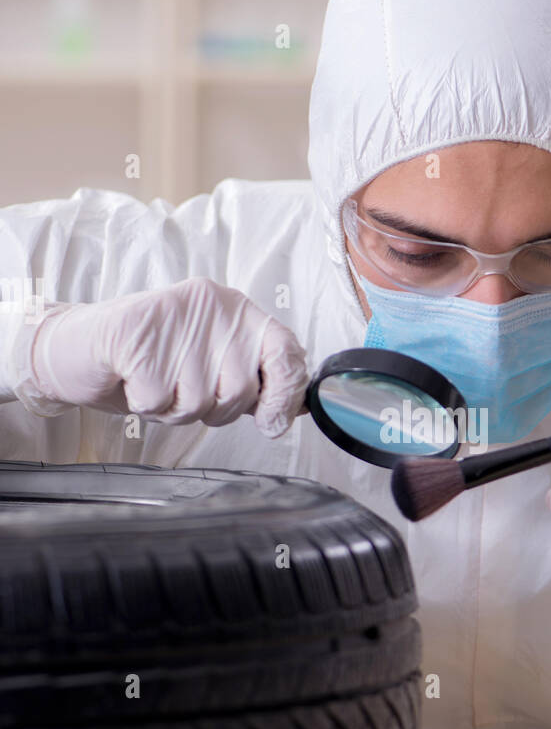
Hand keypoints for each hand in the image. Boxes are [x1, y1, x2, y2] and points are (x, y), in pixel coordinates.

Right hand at [20, 278, 307, 438]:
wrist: (81, 347)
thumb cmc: (151, 360)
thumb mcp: (210, 367)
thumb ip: (251, 382)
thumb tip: (290, 412)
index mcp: (236, 311)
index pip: (286, 350)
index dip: (286, 394)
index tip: (273, 421)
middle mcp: (212, 306)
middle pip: (239, 390)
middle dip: (214, 410)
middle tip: (185, 391)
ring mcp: (174, 319)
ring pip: (199, 401)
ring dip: (176, 409)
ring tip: (157, 383)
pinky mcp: (136, 336)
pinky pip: (159, 401)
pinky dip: (145, 406)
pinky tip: (134, 381)